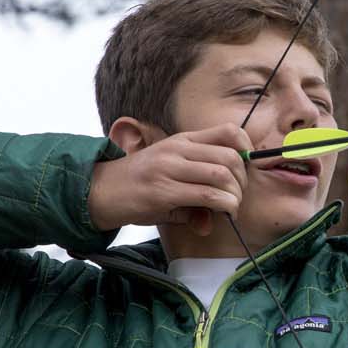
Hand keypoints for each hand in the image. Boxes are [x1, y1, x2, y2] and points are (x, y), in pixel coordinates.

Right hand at [88, 123, 253, 233]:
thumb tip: (216, 216)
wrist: (99, 191)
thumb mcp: (170, 175)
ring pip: (222, 175)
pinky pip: (207, 195)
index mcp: (182, 141)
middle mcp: (177, 150)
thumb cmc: (138, 185)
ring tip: (230, 208)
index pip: (228, 131)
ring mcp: (169, 169)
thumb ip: (197, 188)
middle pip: (231, 156)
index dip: (247, 148)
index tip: (247, 170)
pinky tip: (222, 214)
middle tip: (238, 196)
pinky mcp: (164, 191)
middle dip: (244, 180)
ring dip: (235, 196)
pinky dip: (224, 206)